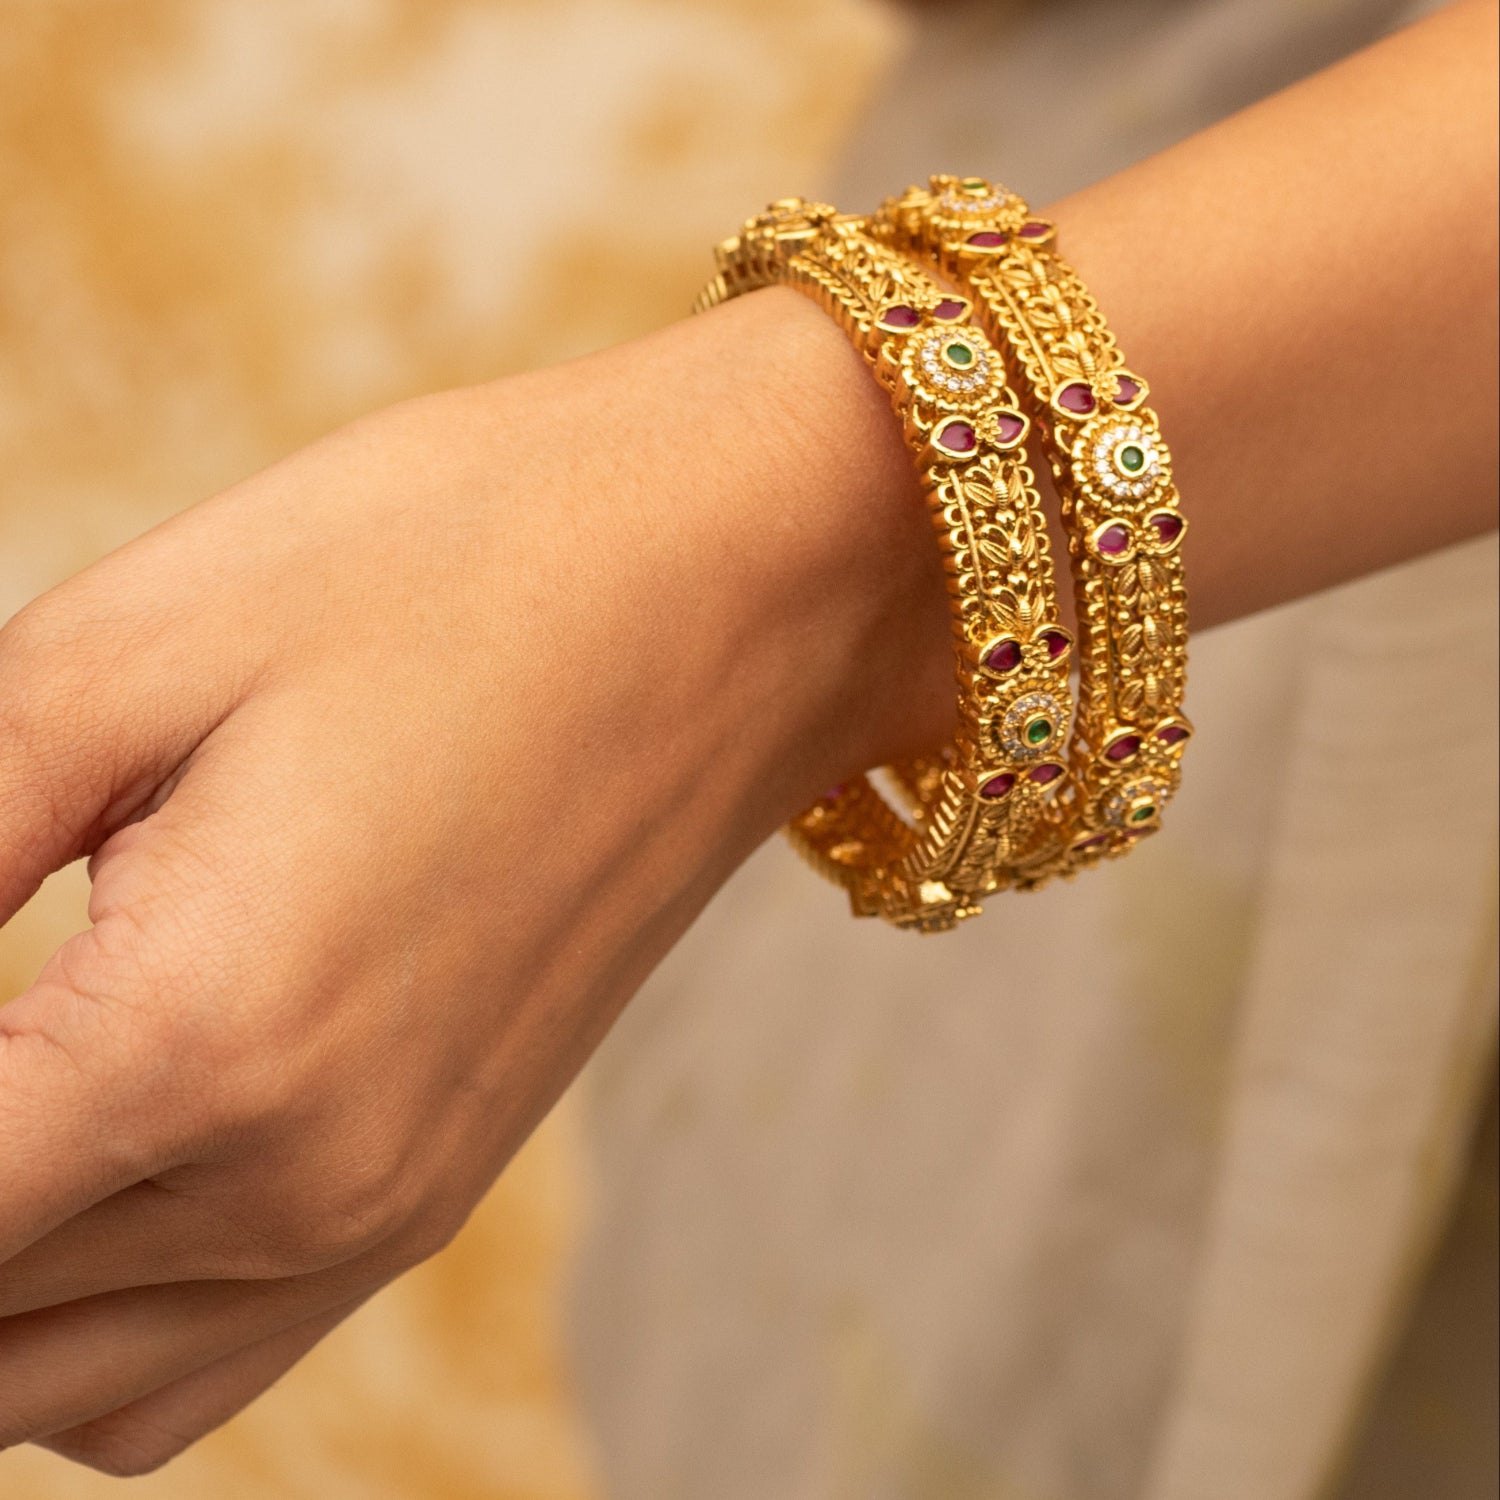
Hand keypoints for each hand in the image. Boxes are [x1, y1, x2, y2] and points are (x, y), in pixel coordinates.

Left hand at [0, 287, 948, 1474]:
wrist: (735, 584)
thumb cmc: (454, 563)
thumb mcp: (130, 651)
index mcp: (202, 1039)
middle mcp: (306, 1183)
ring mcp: (391, 1204)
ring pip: (66, 1386)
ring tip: (4, 1089)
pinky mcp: (441, 1179)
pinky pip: (199, 1357)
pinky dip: (95, 1315)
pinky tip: (94, 1150)